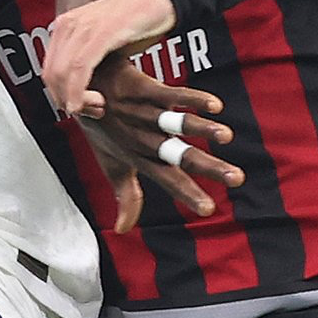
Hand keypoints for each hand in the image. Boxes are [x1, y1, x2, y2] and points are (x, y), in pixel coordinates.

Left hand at [43, 0, 176, 116]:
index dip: (59, 95)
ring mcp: (83, 27)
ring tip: (98, 105)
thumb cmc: (133, 22)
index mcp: (65, 26)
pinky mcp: (102, 32)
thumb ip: (85, 61)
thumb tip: (75, 89)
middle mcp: (69, 24)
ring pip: (63, 74)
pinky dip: (80, 91)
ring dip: (77, 99)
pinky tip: (91, 102)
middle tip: (89, 110)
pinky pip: (80, 68)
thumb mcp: (101, 42)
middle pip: (52, 75)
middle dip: (66, 100)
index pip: (49, 70)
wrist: (160, 0)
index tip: (76, 106)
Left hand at [78, 59, 244, 230]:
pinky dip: (191, 99)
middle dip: (208, 167)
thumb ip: (127, 197)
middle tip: (237, 178)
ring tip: (227, 137)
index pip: (168, 180)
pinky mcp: (144, 89)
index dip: (187, 194)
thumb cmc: (102, 131)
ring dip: (202, 129)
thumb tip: (123, 229)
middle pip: (181, 155)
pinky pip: (170, 94)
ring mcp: (145, 114)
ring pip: (177, 124)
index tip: (209, 209)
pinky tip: (214, 106)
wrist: (81, 88)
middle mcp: (144, 139)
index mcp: (141, 159)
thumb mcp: (112, 166)